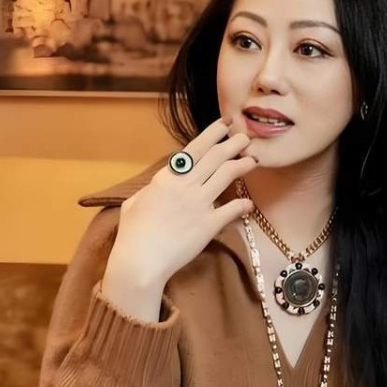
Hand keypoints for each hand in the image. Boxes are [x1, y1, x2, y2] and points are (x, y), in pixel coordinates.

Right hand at [104, 118, 255, 294]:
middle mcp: (185, 185)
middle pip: (216, 157)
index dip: (213, 134)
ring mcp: (199, 204)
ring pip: (227, 175)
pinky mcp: (209, 225)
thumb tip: (158, 186)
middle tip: (246, 138)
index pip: (195, 149)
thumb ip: (150, 190)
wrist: (141, 261)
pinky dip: (243, 205)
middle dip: (234, 143)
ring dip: (243, 164)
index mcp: (167, 178)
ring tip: (253, 161)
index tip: (225, 125)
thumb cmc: (133, 234)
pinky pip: (232, 209)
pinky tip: (249, 204)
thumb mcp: (134, 203)